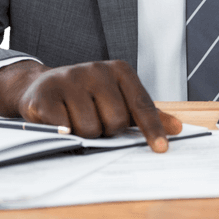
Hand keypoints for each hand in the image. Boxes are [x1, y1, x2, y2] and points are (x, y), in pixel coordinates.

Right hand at [0, 60, 182, 151]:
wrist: (40, 86)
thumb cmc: (87, 96)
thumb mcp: (118, 98)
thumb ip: (145, 113)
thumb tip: (177, 128)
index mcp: (119, 70)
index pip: (141, 104)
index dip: (152, 129)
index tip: (161, 149)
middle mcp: (96, 70)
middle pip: (115, 121)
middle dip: (107, 131)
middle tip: (96, 122)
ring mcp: (69, 79)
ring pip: (90, 128)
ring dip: (84, 135)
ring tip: (76, 121)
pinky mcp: (45, 95)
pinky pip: (64, 129)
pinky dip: (64, 134)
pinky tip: (59, 122)